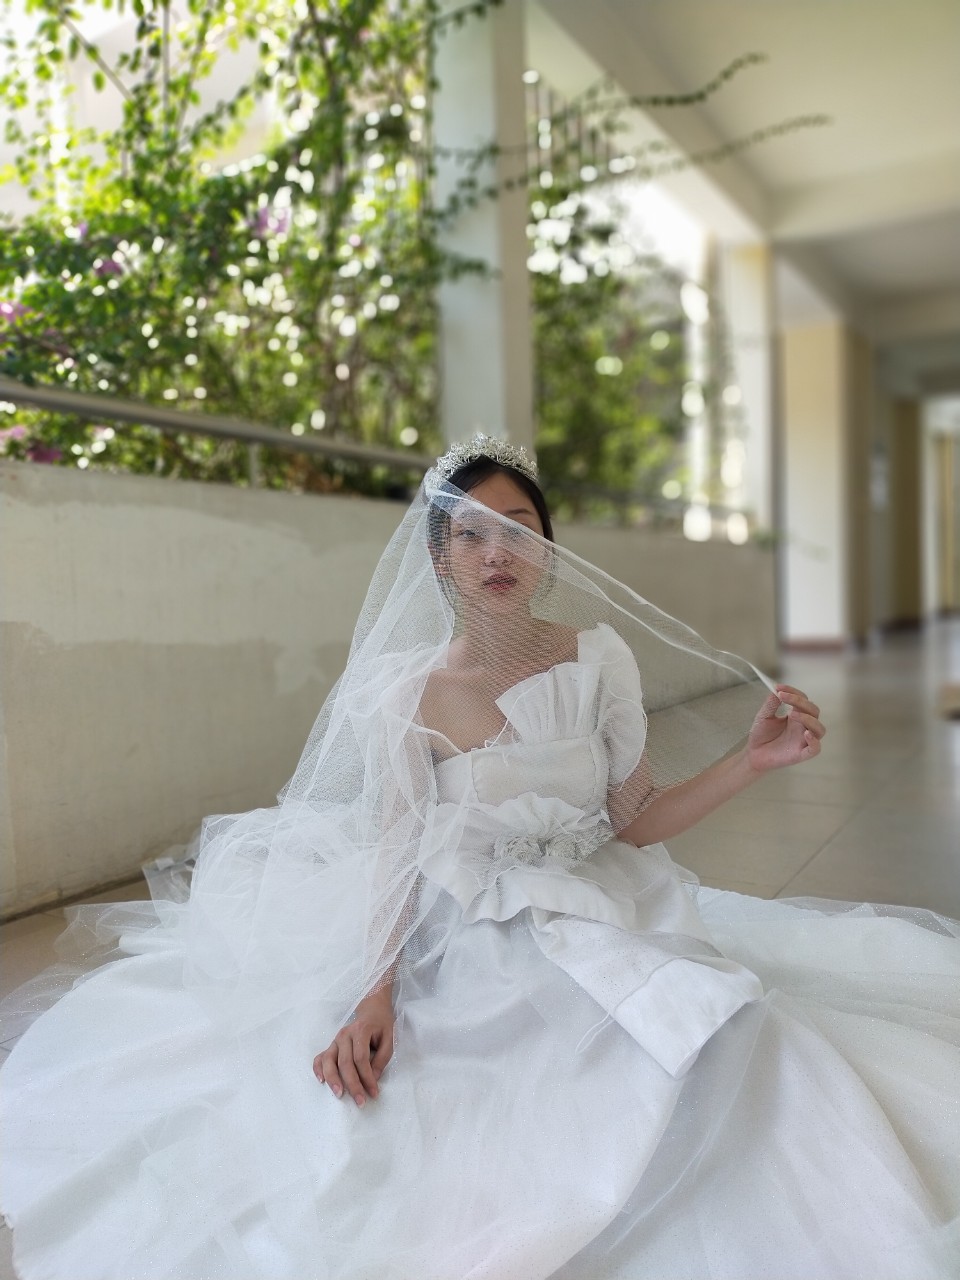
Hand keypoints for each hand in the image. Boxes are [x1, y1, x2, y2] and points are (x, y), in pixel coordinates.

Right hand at [313, 987, 394, 1106]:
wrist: (371, 1010)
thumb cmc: (381, 1025)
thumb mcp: (389, 1039)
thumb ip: (382, 1058)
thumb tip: (373, 1078)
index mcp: (361, 1030)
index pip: (361, 1058)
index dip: (367, 1077)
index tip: (374, 1093)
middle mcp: (344, 1035)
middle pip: (345, 1062)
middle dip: (352, 1084)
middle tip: (360, 1101)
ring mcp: (335, 1040)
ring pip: (329, 1061)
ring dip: (333, 1079)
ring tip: (339, 1094)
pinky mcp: (331, 1045)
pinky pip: (320, 1057)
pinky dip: (318, 1069)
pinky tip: (321, 1080)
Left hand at [746, 685, 824, 772]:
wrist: (753, 753)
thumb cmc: (761, 734)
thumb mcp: (764, 716)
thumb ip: (771, 703)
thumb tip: (777, 689)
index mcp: (796, 715)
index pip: (803, 700)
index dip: (793, 691)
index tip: (779, 687)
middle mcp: (803, 726)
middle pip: (814, 711)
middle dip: (801, 702)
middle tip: (783, 697)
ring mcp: (804, 740)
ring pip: (819, 729)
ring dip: (808, 719)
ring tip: (791, 714)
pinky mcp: (801, 754)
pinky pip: (815, 748)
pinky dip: (814, 741)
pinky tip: (806, 734)